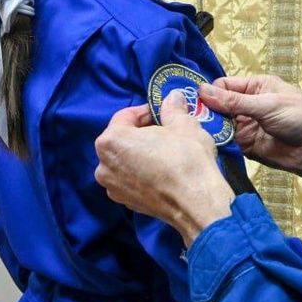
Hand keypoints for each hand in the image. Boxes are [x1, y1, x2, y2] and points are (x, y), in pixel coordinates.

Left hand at [95, 91, 234, 244]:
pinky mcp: (126, 203)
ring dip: (143, 154)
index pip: (125, 116)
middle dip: (143, 133)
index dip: (147, 111)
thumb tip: (173, 98)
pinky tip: (165, 173)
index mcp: (111, 140)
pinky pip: (132, 180)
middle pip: (122, 140)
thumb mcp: (184, 124)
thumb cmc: (186, 159)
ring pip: (126, 161)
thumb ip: (173, 109)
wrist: (197, 202)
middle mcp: (104, 165)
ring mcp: (113, 187)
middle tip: (168, 131)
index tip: (164, 112)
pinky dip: (144, 173)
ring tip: (168, 153)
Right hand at [200, 75, 301, 204]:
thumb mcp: (268, 104)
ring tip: (192, 132)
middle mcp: (247, 105)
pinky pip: (225, 142)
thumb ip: (235, 101)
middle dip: (204, 111)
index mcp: (255, 87)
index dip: (208, 93)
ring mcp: (245, 126)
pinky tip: (204, 144)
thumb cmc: (301, 117)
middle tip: (187, 119)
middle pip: (216, 106)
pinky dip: (216, 143)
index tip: (193, 102)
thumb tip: (203, 91)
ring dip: (208, 128)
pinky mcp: (245, 145)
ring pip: (218, 125)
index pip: (223, 86)